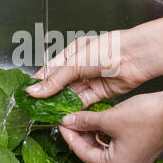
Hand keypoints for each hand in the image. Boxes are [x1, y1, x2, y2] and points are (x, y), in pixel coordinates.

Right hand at [26, 30, 152, 106]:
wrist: (134, 57)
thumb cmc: (107, 49)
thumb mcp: (75, 63)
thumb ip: (55, 80)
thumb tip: (35, 90)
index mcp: (72, 53)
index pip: (50, 70)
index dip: (39, 82)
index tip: (28, 93)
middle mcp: (80, 67)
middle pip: (60, 84)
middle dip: (49, 96)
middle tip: (36, 107)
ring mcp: (90, 80)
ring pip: (71, 95)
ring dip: (61, 104)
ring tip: (48, 113)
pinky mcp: (100, 92)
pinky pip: (83, 102)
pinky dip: (74, 108)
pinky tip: (65, 114)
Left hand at [59, 92, 162, 162]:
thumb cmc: (147, 116)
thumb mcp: (109, 118)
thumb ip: (85, 121)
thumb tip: (68, 121)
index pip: (84, 154)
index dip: (70, 137)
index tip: (61, 124)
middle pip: (95, 151)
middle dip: (81, 134)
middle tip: (69, 119)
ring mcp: (135, 158)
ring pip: (105, 146)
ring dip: (92, 132)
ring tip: (80, 117)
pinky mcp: (140, 147)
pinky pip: (116, 142)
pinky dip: (105, 131)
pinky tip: (96, 119)